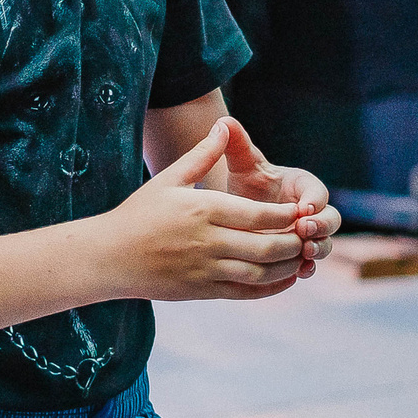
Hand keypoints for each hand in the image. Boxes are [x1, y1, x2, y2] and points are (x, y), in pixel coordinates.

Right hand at [98, 118, 313, 301]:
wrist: (109, 256)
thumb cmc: (139, 213)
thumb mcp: (169, 178)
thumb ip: (202, 154)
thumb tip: (223, 125)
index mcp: (204, 209)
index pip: (260, 215)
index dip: (286, 216)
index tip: (300, 211)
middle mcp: (208, 242)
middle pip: (267, 246)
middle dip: (294, 242)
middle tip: (308, 235)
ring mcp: (206, 270)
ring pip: (261, 273)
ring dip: (289, 266)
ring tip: (302, 256)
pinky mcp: (203, 291)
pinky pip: (247, 292)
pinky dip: (272, 288)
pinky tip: (285, 278)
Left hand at [217, 119, 339, 277]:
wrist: (240, 209)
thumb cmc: (246, 182)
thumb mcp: (242, 164)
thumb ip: (238, 144)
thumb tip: (223, 120)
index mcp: (303, 185)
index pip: (318, 191)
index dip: (315, 199)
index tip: (302, 207)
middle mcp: (312, 211)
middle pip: (331, 219)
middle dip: (322, 226)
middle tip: (305, 231)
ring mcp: (308, 235)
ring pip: (326, 243)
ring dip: (319, 248)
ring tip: (305, 252)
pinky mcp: (300, 254)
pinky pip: (312, 263)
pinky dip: (308, 268)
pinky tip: (299, 272)